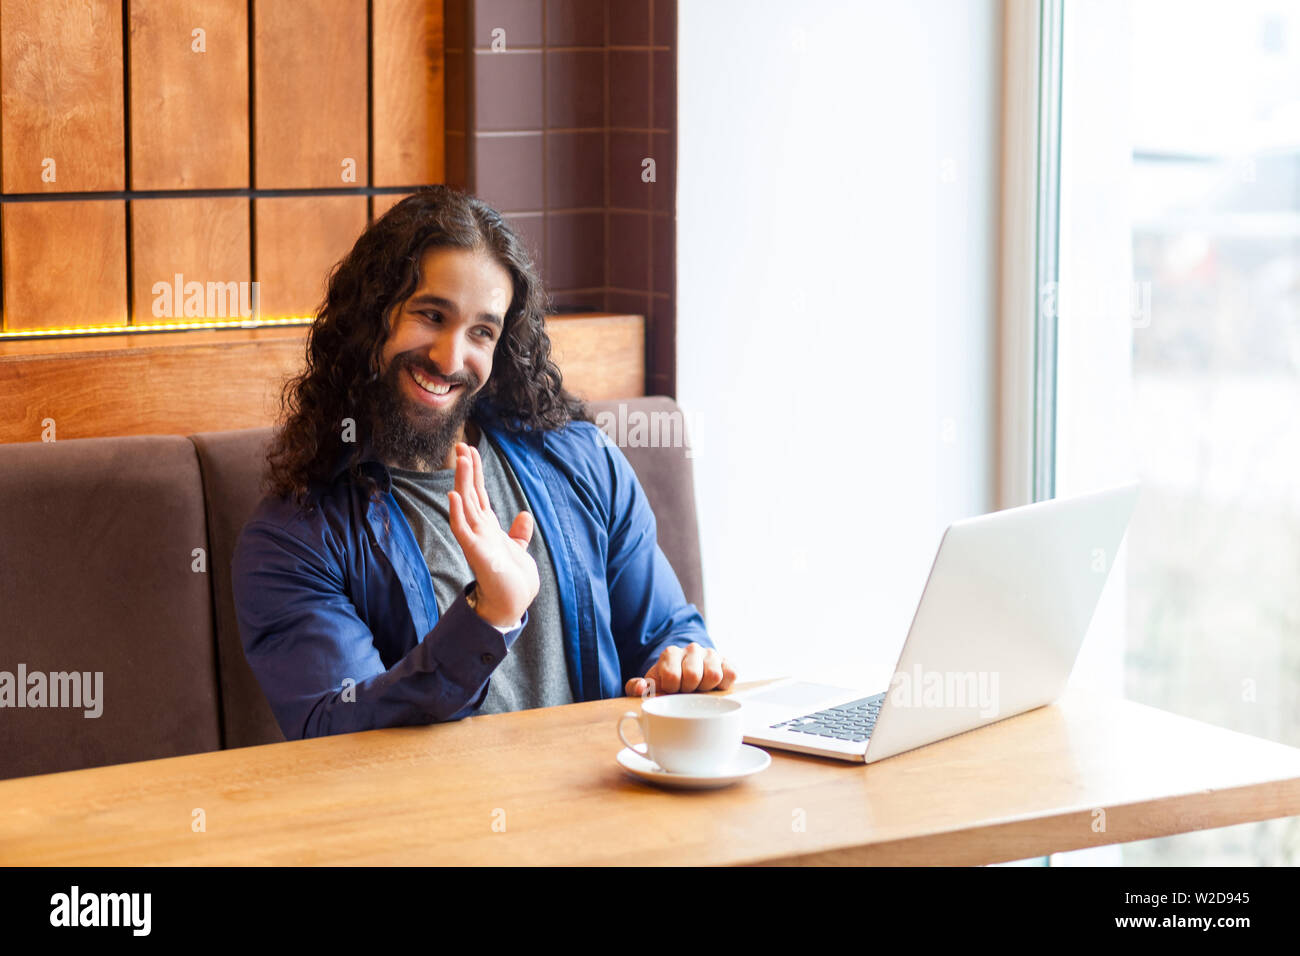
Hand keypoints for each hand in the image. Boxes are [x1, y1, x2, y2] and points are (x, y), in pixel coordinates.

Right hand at [447, 442, 538, 627]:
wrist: (512, 604)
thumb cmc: (512, 580)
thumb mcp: (518, 550)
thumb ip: (519, 533)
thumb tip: (524, 515)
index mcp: (488, 528)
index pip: (479, 494)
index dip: (475, 472)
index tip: (470, 451)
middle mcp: (479, 530)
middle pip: (470, 494)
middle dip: (467, 470)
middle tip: (461, 446)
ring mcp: (475, 540)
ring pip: (466, 506)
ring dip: (463, 483)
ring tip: (461, 460)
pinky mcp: (476, 552)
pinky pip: (463, 530)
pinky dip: (457, 513)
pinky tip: (454, 496)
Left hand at [625, 642, 735, 696]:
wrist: (685, 675)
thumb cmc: (666, 683)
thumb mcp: (649, 686)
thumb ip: (636, 688)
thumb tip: (641, 688)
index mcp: (670, 653)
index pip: (672, 677)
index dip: (671, 689)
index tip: (671, 690)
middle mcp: (692, 649)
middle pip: (693, 676)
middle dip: (688, 690)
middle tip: (686, 691)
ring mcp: (711, 654)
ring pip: (714, 675)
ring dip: (705, 689)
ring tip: (699, 690)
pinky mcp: (727, 663)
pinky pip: (731, 674)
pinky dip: (723, 685)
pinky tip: (713, 688)